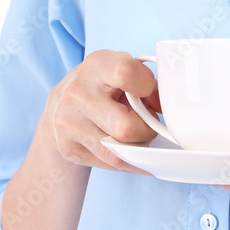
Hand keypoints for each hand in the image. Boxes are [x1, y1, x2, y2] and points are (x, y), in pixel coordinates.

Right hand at [40, 49, 161, 173]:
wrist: (62, 104)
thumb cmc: (104, 85)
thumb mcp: (124, 72)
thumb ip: (147, 85)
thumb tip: (166, 110)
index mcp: (96, 66)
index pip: (124, 73)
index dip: (146, 85)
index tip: (149, 91)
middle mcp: (78, 93)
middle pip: (125, 127)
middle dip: (146, 130)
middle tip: (146, 123)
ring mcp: (68, 122)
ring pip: (119, 151)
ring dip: (137, 146)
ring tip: (137, 135)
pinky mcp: (68, 148)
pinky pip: (111, 163)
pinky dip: (128, 159)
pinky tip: (132, 152)